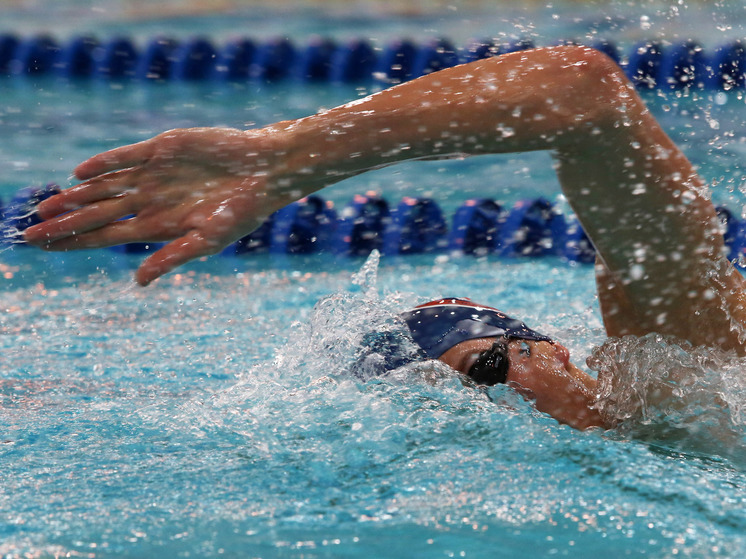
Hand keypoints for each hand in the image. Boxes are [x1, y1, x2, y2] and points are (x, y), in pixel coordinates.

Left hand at [25, 127, 290, 284]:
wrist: (265, 171)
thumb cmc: (244, 211)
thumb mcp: (209, 240)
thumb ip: (172, 258)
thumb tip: (137, 282)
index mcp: (159, 225)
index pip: (106, 236)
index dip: (75, 242)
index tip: (45, 249)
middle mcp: (150, 200)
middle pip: (97, 213)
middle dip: (64, 223)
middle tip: (29, 233)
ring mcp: (154, 174)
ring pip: (104, 186)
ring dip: (75, 196)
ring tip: (44, 206)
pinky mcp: (162, 149)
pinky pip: (125, 157)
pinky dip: (103, 165)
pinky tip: (79, 173)